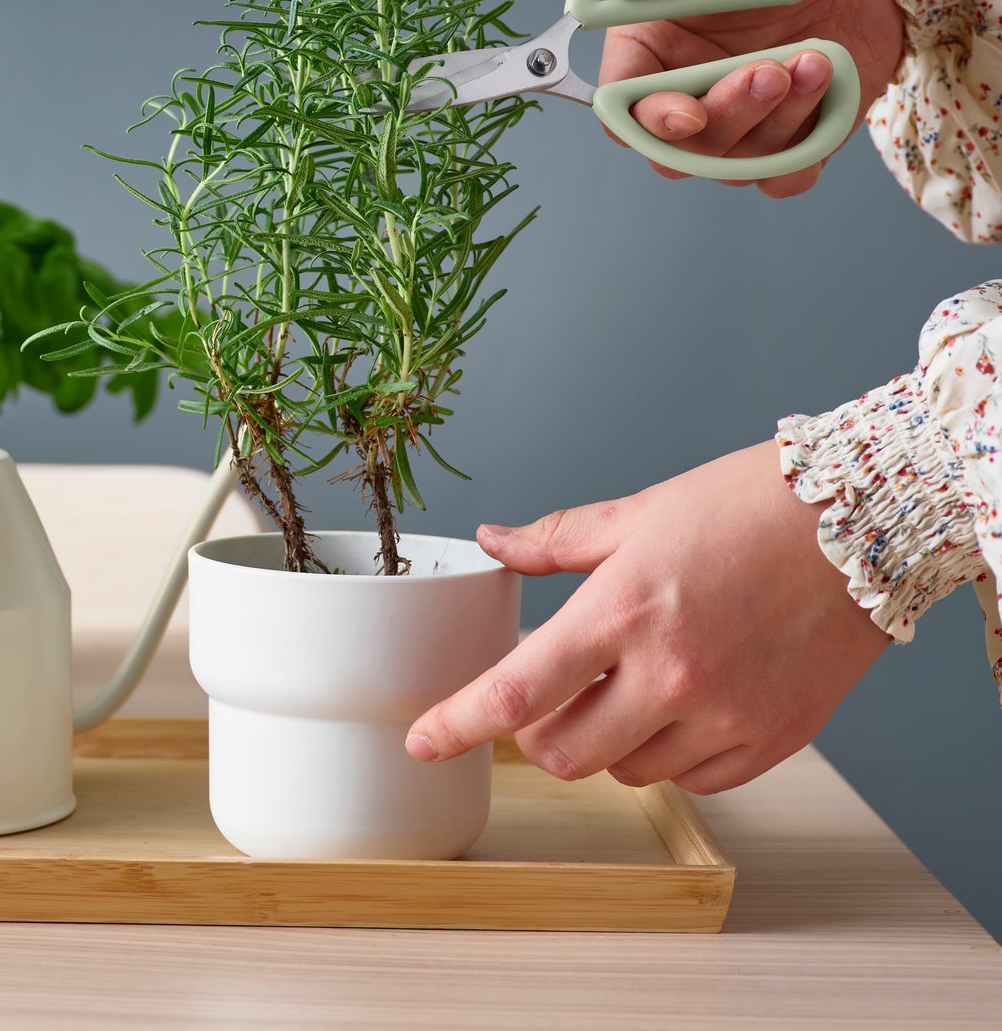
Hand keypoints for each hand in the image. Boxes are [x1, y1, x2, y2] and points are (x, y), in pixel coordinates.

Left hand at [406, 442, 888, 793]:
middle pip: (561, 754)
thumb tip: (493, 541)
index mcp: (623, 609)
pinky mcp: (773, 740)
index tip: (422, 740)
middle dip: (538, 734)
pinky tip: (685, 703)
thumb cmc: (748, 506)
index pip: (516, 691)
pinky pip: (693, 778)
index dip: (457, 724)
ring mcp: (725, 714)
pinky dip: (671, 753)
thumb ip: (555, 542)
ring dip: (607, 740)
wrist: (862, 519)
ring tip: (633, 682)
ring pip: (625, 770)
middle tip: (549, 694)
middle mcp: (671, 673)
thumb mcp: (639, 512)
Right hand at [601, 0, 904, 198]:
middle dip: (725, 118)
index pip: (621, 113)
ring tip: (816, 58)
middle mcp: (683, 100)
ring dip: (778, 120)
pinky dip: (807, 152)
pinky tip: (827, 88)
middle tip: (769, 70)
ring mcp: (736, 129)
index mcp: (647, 55)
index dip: (646, 123)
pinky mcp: (789, 145)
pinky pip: (785, 180)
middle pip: (676, 154)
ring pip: (734, 168)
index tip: (687, 113)